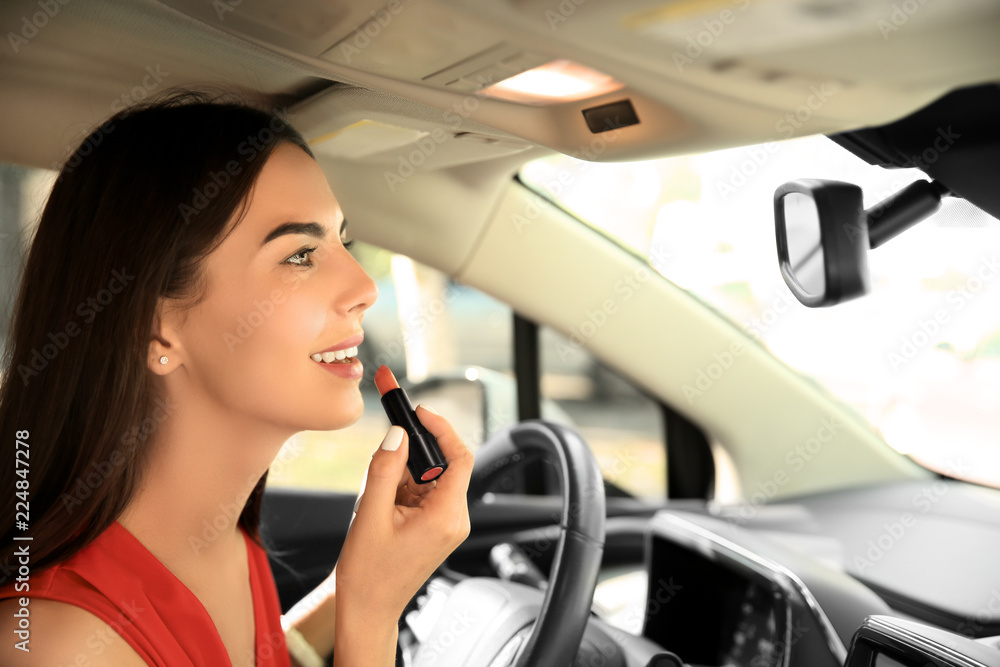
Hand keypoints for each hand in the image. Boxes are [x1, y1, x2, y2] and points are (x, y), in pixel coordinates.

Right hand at [335, 406, 472, 633]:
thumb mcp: (369, 514)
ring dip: (403, 475)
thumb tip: (397, 433)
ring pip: (431, 478)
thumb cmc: (368, 573)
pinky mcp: (437, 528)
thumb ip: (385, 468)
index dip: (441, 428)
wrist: (368, 610)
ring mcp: (448, 525)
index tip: (418, 412)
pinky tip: (382, 507)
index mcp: (446, 516)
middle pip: (443, 465)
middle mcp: (455, 519)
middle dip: (411, 456)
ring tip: (377, 501)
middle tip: (382, 461)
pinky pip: (425, 493)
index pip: (459, 456)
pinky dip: (403, 489)